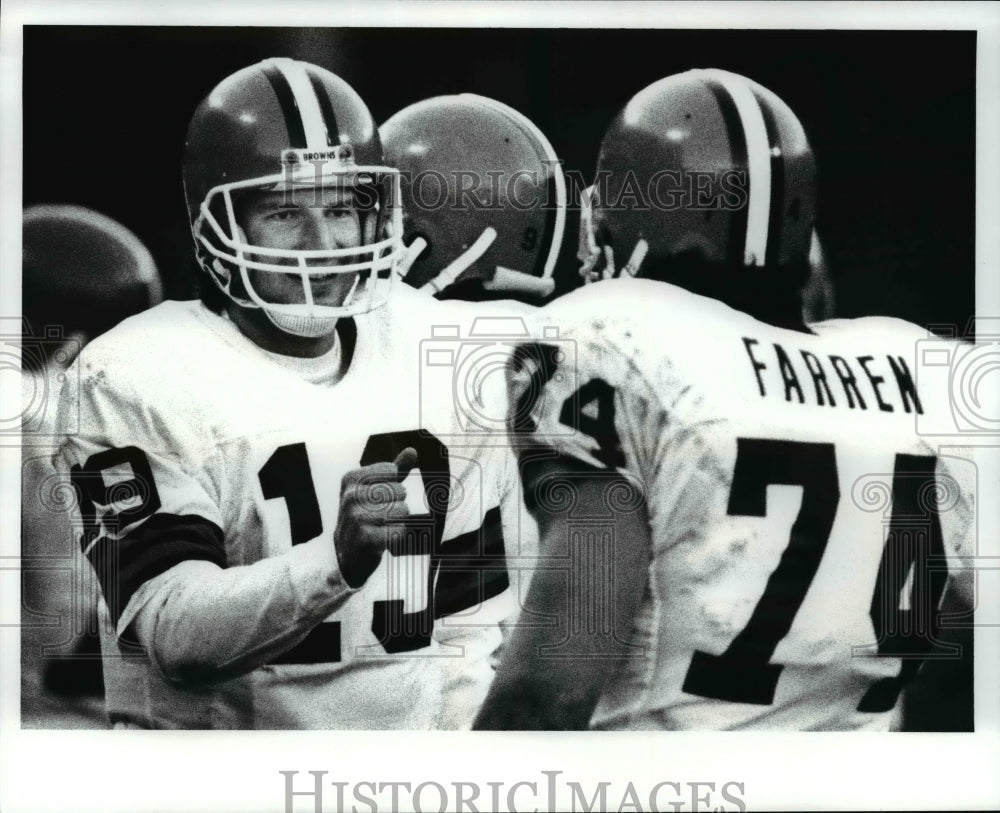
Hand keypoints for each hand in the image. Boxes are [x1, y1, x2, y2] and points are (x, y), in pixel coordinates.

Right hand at [333, 448, 417, 587]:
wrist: (347, 554)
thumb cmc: (364, 516)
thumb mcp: (375, 488)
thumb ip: (394, 470)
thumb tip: (412, 451)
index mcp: (351, 478)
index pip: (392, 471)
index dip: (392, 486)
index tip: (377, 498)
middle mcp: (351, 496)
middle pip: (399, 491)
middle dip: (397, 505)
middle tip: (380, 516)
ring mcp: (356, 517)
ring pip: (402, 511)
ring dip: (397, 521)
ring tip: (381, 527)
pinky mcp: (365, 538)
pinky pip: (398, 530)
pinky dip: (396, 536)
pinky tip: (382, 539)